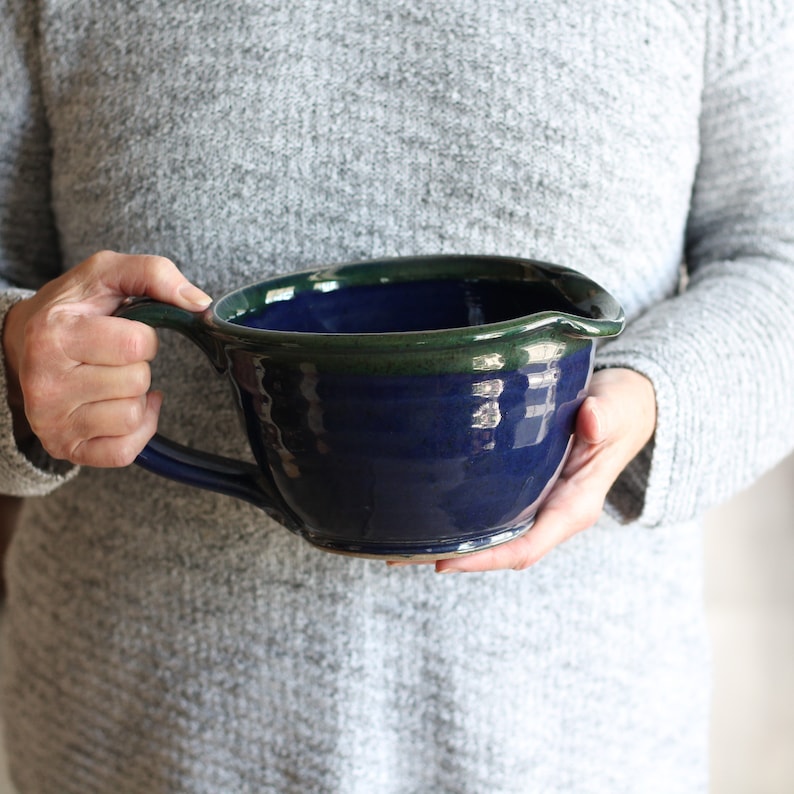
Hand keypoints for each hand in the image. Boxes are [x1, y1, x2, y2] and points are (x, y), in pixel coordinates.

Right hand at [2, 251, 211, 466]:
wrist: (21, 344)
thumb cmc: (73, 309)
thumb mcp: (105, 274)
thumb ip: (154, 273)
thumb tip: (200, 303)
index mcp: (54, 333)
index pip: (136, 344)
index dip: (143, 337)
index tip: (123, 332)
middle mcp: (46, 380)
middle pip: (137, 381)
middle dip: (137, 366)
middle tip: (112, 358)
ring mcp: (51, 419)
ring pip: (132, 416)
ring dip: (135, 397)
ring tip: (111, 381)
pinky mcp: (63, 446)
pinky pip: (125, 452)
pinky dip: (135, 431)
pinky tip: (120, 408)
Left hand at [395, 367, 655, 572]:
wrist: (623, 409)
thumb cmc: (620, 409)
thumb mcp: (617, 409)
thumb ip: (605, 417)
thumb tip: (591, 420)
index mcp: (573, 507)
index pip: (526, 546)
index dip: (485, 558)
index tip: (444, 562)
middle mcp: (552, 514)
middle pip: (498, 549)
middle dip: (451, 557)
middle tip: (398, 555)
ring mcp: (537, 505)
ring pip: (490, 535)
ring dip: (448, 541)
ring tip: (396, 542)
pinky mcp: (525, 489)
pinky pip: (490, 512)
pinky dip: (459, 518)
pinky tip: (424, 512)